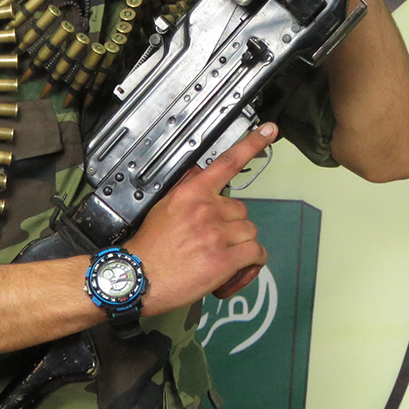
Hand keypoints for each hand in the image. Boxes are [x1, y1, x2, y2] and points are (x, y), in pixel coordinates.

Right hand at [125, 123, 276, 314]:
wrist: (139, 278)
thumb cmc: (150, 246)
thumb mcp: (164, 206)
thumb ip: (186, 189)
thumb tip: (199, 173)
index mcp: (192, 193)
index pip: (226, 163)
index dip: (251, 144)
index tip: (269, 130)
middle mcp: (207, 210)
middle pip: (242, 210)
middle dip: (233, 225)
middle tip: (217, 240)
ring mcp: (217, 235)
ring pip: (250, 232)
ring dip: (242, 245)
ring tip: (224, 257)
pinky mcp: (224, 260)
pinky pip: (255, 254)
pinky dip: (252, 262)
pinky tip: (240, 268)